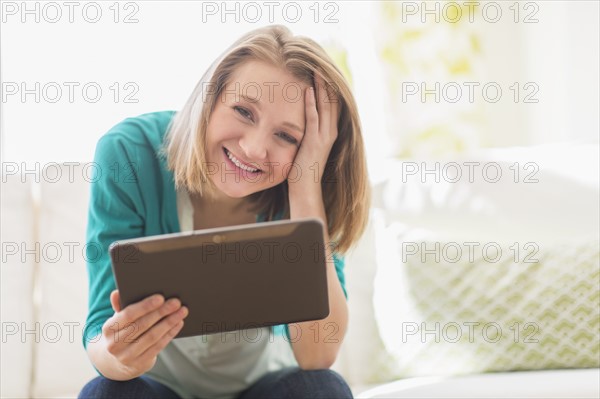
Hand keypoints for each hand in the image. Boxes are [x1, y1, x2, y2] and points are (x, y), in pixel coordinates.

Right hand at [98, 290, 187, 378]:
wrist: (116, 361)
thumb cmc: (122, 332)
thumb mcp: (117, 320)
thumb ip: (120, 306)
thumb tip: (117, 292)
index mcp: (108, 329)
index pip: (128, 315)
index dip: (145, 306)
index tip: (160, 298)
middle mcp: (115, 344)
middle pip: (142, 325)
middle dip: (161, 312)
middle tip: (176, 302)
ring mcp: (127, 356)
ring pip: (152, 336)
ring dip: (169, 322)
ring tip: (182, 311)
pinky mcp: (139, 364)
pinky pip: (158, 346)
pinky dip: (170, 333)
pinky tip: (178, 323)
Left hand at [288, 74, 339, 192]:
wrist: (306, 188)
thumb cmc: (303, 170)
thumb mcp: (306, 146)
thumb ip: (306, 132)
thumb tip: (297, 121)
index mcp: (329, 132)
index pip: (331, 105)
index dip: (328, 88)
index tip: (321, 72)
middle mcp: (330, 132)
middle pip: (331, 101)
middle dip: (326, 82)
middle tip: (319, 64)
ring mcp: (323, 137)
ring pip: (324, 106)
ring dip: (320, 87)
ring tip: (316, 70)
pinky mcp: (314, 141)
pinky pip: (313, 118)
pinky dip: (311, 103)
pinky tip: (308, 89)